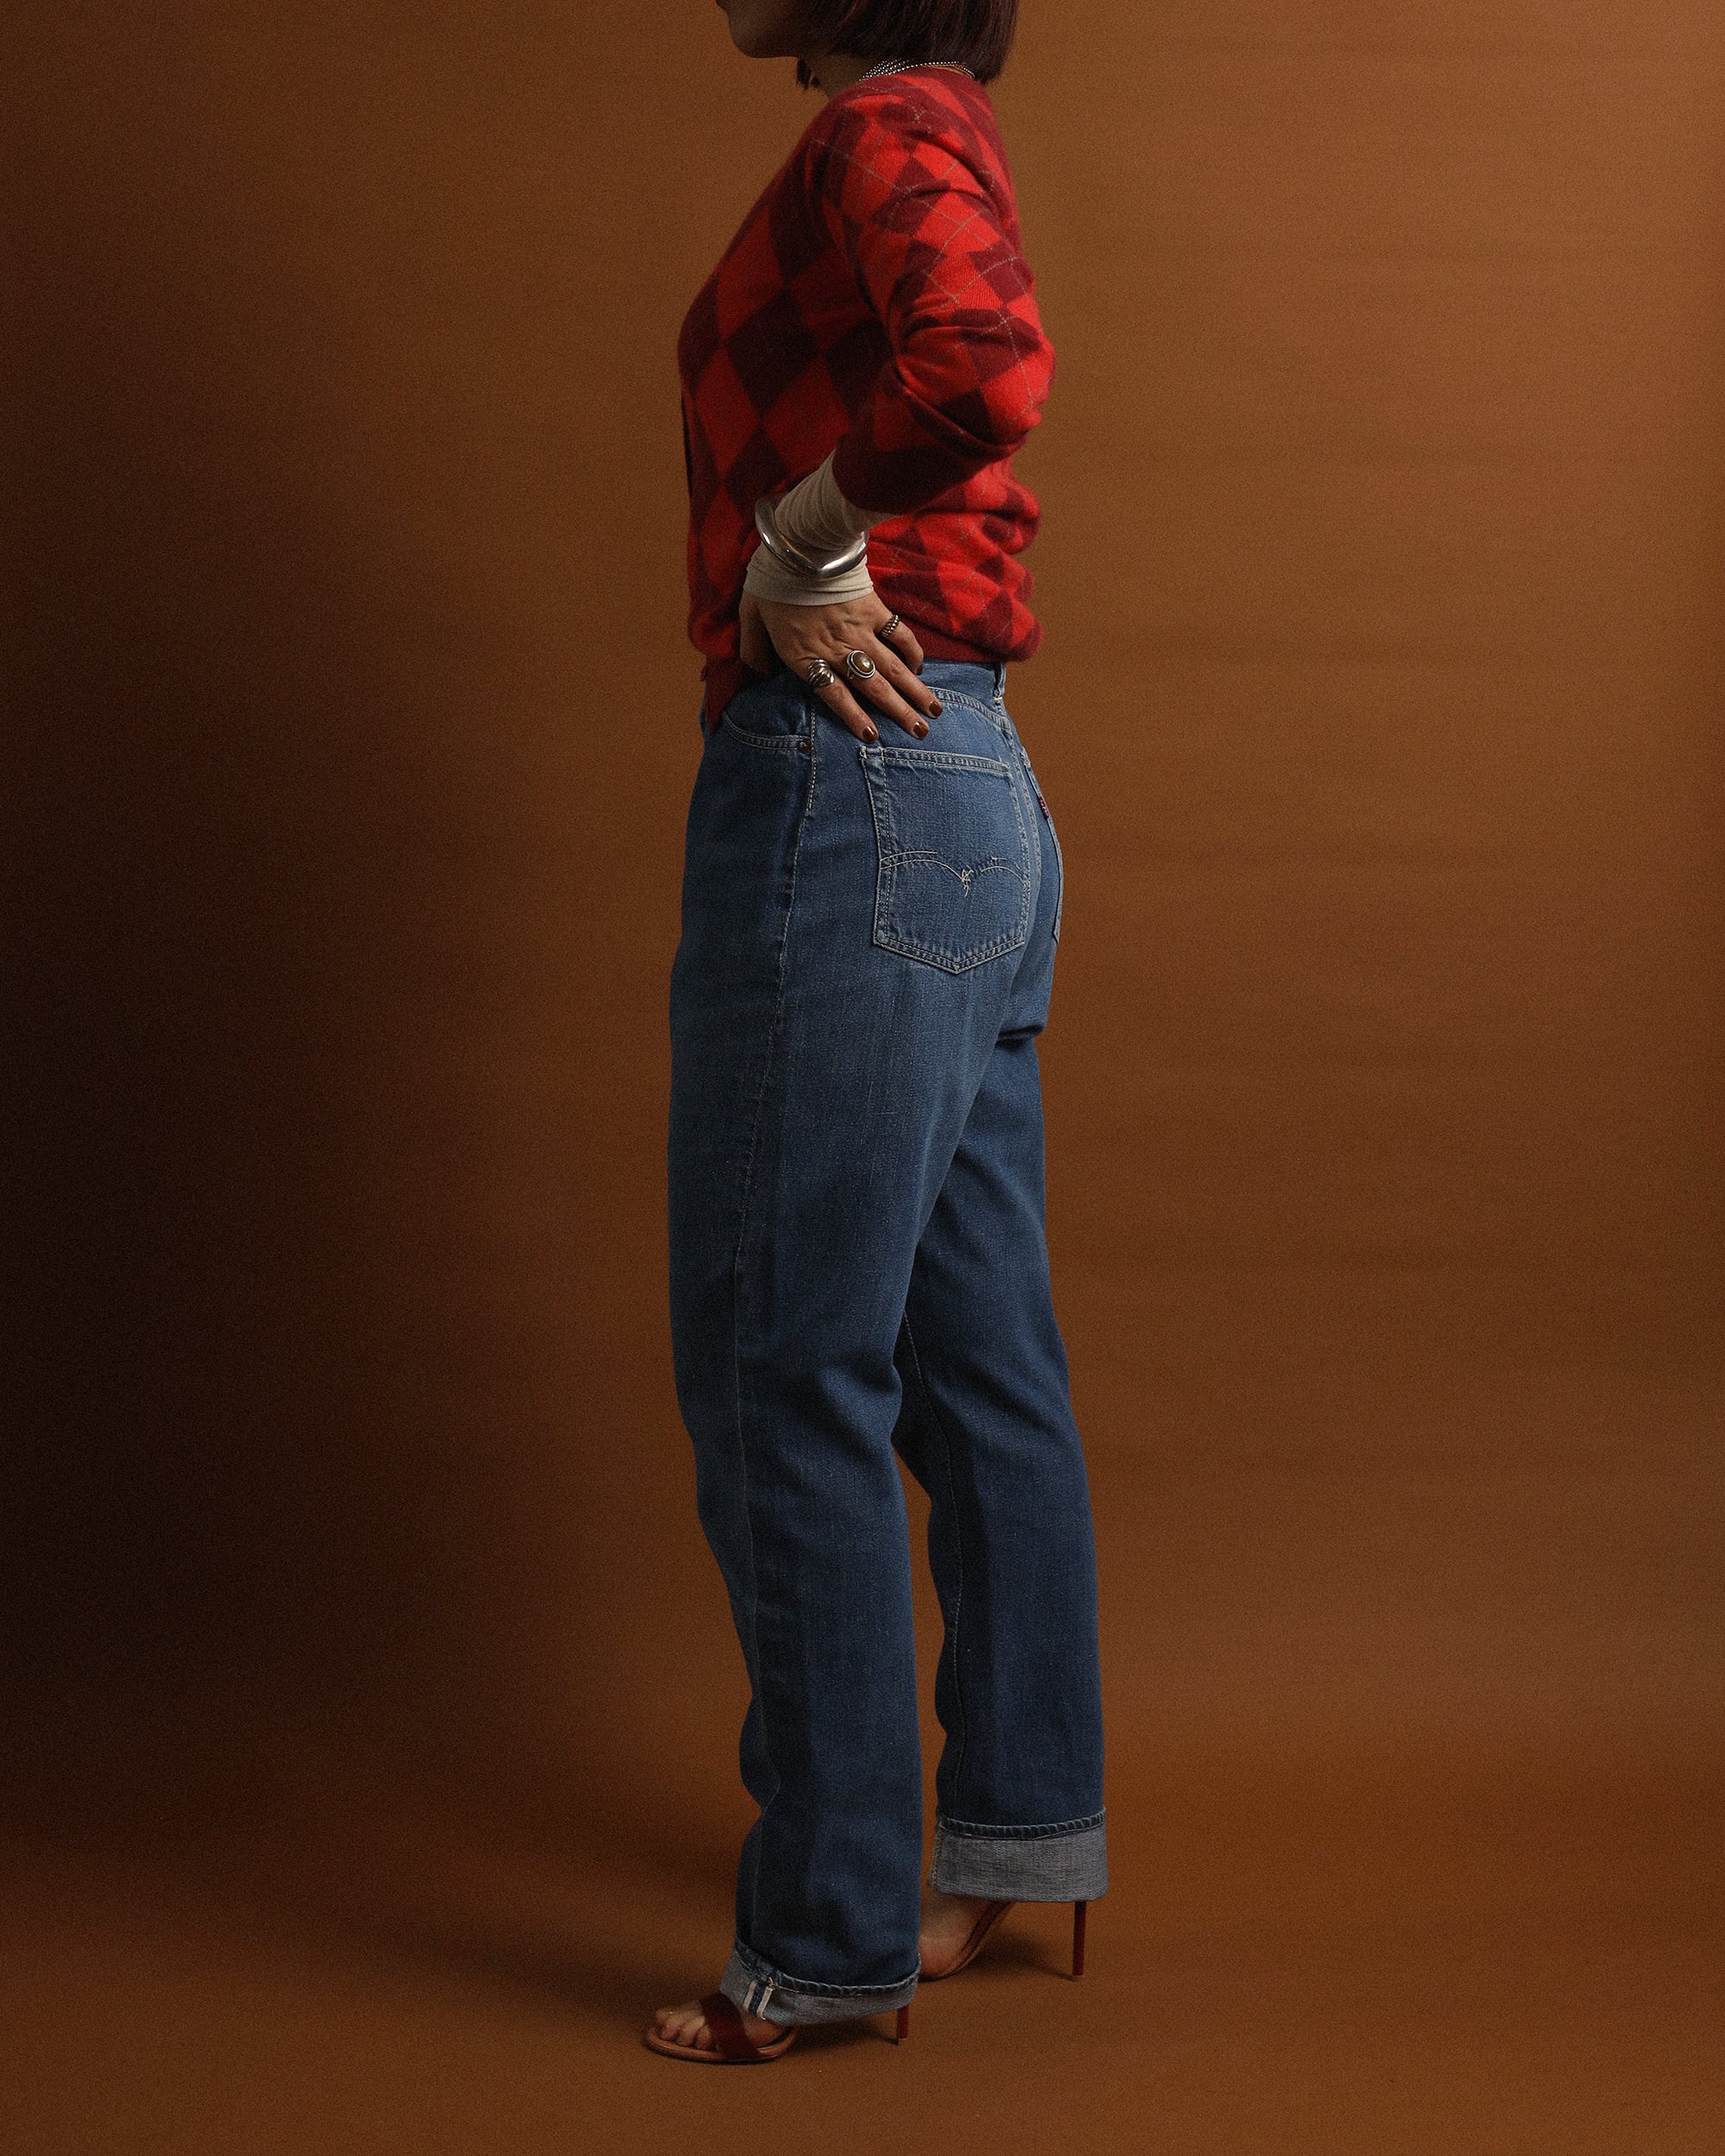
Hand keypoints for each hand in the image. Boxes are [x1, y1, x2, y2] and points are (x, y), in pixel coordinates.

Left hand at [738, 590, 942, 742]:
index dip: (854, 717)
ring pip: (892, 667)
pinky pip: (898, 634)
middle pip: (872, 687)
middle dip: (898, 712)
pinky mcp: (873, 609)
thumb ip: (752, 648)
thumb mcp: (750, 615)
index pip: (834, 695)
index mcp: (805, 655)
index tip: (873, 737)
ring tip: (933, 710)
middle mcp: (837, 648)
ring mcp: (859, 630)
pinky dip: (912, 651)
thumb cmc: (772, 580)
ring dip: (914, 690)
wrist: (800, 543)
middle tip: (921, 732)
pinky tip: (921, 668)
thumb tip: (758, 672)